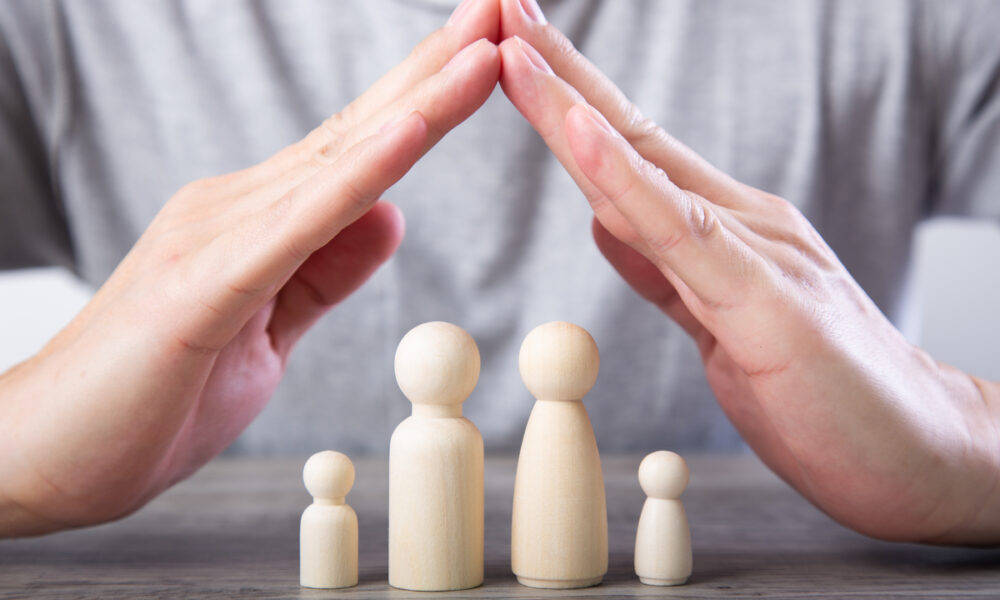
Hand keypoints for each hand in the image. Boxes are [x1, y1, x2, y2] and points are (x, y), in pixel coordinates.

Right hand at [0, 0, 500, 536]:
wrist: (46, 459)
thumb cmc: (153, 397)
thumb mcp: (269, 330)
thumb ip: (325, 272)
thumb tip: (391, 214)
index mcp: (258, 220)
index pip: (359, 147)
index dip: (426, 96)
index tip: (486, 50)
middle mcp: (237, 207)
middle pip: (358, 130)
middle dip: (437, 65)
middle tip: (501, 1)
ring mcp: (215, 237)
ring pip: (340, 161)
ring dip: (421, 99)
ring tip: (486, 41)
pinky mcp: (201, 287)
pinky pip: (297, 225)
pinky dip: (360, 176)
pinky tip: (411, 131)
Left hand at [497, 0, 999, 543]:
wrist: (922, 451)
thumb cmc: (824, 393)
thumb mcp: (722, 326)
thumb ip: (666, 272)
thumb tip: (609, 221)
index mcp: (720, 230)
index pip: (629, 152)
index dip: (567, 101)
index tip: (513, 54)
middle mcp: (737, 221)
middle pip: (627, 136)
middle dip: (556, 72)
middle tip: (499, 8)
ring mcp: (754, 250)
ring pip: (640, 167)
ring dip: (568, 104)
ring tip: (512, 46)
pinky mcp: (763, 298)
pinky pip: (679, 229)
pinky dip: (621, 177)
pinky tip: (579, 132)